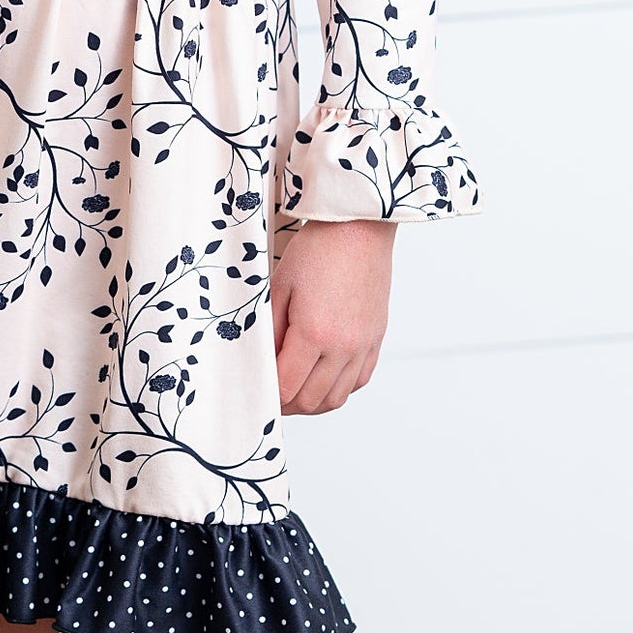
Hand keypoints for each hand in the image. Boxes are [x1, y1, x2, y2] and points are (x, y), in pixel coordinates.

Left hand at [271, 218, 395, 414]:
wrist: (359, 228)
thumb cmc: (318, 249)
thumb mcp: (280, 287)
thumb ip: (269, 331)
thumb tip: (263, 363)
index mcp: (315, 334)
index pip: (287, 388)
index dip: (268, 397)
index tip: (256, 390)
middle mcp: (343, 346)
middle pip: (311, 401)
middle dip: (287, 404)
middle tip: (270, 394)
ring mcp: (363, 345)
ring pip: (337, 398)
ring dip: (313, 402)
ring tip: (295, 391)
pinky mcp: (376, 339)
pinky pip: (358, 381)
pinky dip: (339, 388)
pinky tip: (323, 378)